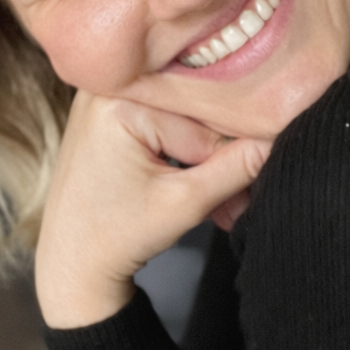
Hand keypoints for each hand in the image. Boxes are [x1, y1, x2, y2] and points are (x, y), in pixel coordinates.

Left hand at [36, 92, 270, 327]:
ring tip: (221, 203)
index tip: (248, 189)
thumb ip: (236, 168)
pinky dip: (183, 155)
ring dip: (206, 162)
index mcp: (119, 99)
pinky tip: (195, 185)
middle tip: (238, 203)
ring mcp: (106, 97)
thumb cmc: (114, 237)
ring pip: (184, 122)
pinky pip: (165, 124)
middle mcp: (107, 86)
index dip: (231, 157)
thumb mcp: (184, 203)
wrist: (69, 263)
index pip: (203, 118)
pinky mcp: (111, 113)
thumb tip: (280, 140)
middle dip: (220, 161)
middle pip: (194, 115)